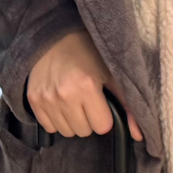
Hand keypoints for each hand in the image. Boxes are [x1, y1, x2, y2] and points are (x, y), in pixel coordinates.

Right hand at [27, 30, 142, 140]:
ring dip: (73, 119)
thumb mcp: (113, 73)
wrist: (56, 36)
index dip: (105, 115)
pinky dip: (57, 118)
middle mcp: (64, 94)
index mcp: (87, 86)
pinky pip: (49, 127)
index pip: (102, 126)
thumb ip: (129, 105)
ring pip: (67, 131)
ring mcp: (46, 98)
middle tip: (88, 97)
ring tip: (74, 98)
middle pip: (84, 131)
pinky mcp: (33, 100)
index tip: (102, 100)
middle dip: (89, 118)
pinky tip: (60, 100)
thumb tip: (139, 136)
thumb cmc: (88, 53)